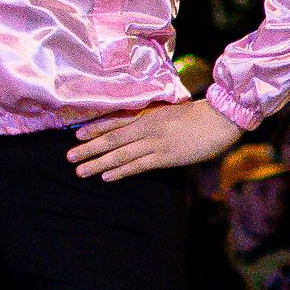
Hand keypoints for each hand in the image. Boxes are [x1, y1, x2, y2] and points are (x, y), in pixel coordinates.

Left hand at [68, 99, 242, 180]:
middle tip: (68, 157)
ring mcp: (156, 142)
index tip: (76, 135)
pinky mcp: (166, 156)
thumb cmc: (200, 115)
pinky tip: (106, 177)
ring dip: (98, 163)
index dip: (94, 129)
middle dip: (88, 148)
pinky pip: (138, 165)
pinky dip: (121, 171)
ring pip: (120, 153)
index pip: (115, 121)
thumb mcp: (172, 112)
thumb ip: (155, 118)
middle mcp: (147, 127)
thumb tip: (142, 126)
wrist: (221, 118)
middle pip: (111, 138)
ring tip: (80, 171)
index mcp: (148, 114)